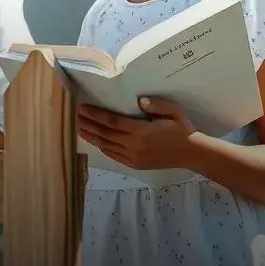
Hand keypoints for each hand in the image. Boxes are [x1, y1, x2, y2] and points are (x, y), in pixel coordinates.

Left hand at [77, 97, 195, 170]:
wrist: (191, 154)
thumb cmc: (182, 129)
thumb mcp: (173, 111)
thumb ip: (156, 105)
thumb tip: (139, 101)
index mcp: (142, 132)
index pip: (112, 122)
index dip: (96, 115)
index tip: (82, 108)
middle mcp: (134, 146)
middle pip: (105, 134)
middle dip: (88, 125)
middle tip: (74, 116)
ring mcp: (133, 157)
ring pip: (107, 145)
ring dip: (92, 137)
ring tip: (78, 128)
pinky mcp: (135, 164)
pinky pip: (114, 155)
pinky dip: (103, 148)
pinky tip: (95, 141)